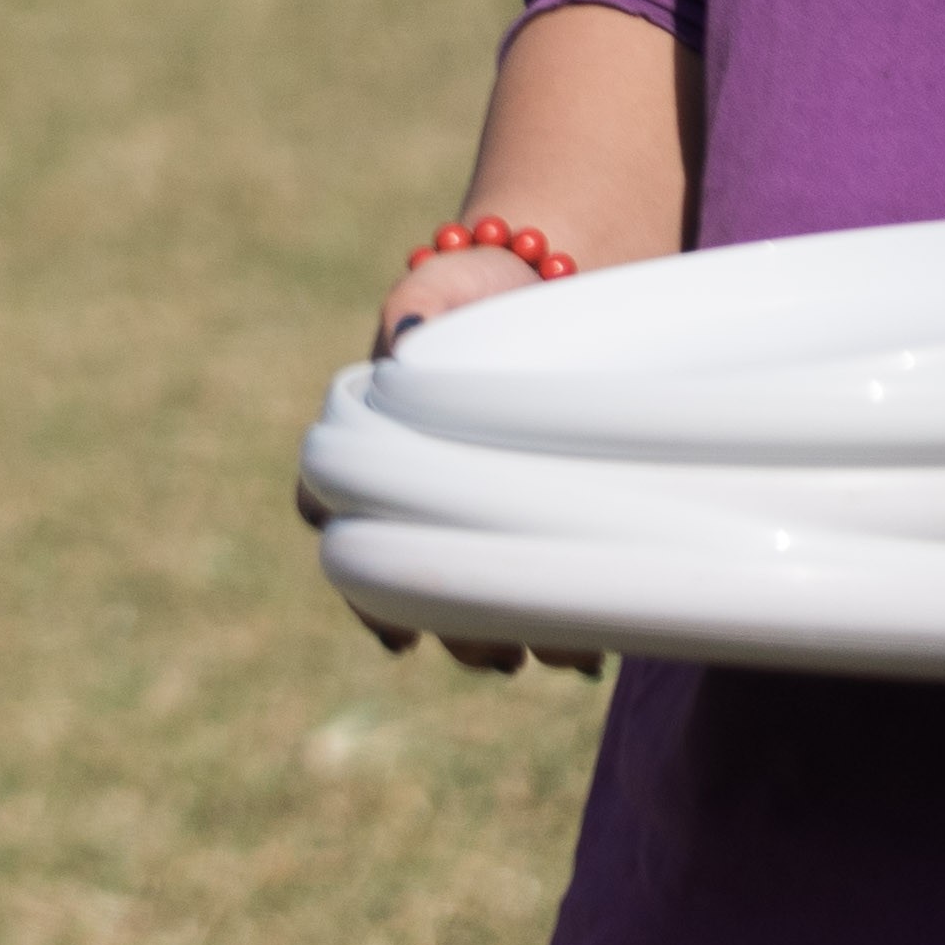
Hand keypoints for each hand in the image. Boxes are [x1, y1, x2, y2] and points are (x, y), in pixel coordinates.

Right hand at [346, 240, 590, 674]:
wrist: (550, 283)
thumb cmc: (477, 292)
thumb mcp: (440, 290)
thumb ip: (416, 311)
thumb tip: (407, 334)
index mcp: (371, 446)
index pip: (346, 526)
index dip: (366, 589)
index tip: (399, 637)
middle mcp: (416, 490)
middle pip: (420, 582)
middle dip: (458, 632)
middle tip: (499, 661)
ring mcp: (478, 504)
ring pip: (484, 590)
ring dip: (520, 634)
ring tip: (571, 658)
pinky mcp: (545, 508)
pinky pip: (544, 571)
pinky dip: (569, 609)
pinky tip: (598, 639)